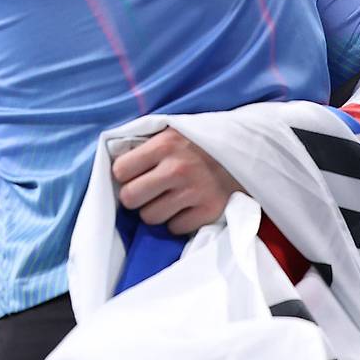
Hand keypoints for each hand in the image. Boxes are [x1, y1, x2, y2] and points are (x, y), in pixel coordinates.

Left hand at [112, 128, 242, 234]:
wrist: (247, 150)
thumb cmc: (200, 142)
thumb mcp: (172, 131)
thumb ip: (145, 144)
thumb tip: (112, 160)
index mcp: (164, 144)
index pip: (120, 171)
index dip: (125, 174)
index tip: (134, 173)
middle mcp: (177, 169)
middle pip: (130, 198)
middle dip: (135, 196)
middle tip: (147, 191)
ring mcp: (194, 192)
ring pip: (150, 217)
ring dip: (156, 210)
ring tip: (169, 197)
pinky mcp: (209, 211)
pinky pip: (175, 228)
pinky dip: (178, 221)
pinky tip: (187, 206)